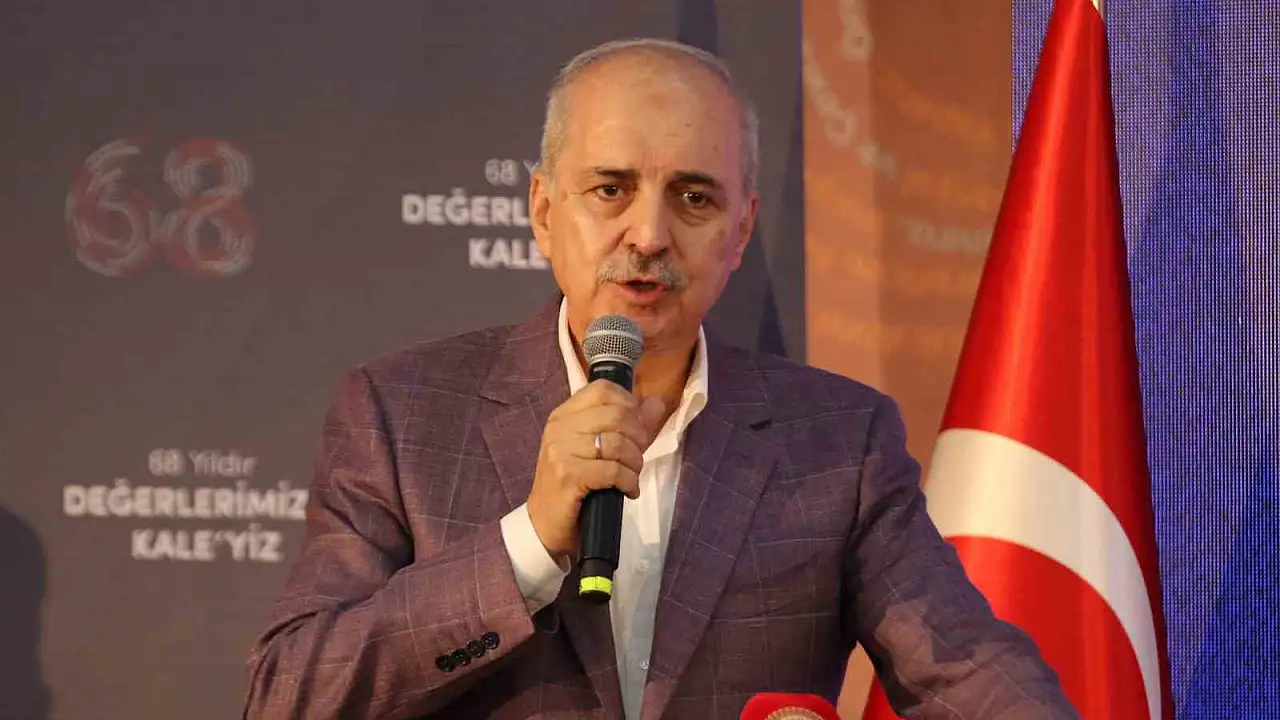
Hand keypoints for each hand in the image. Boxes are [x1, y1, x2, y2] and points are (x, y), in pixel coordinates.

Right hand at [527, 380, 666, 559]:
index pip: (602, 389)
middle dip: (638, 439)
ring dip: (634, 463)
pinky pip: (613, 470)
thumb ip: (630, 424)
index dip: (628, 405)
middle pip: (616, 415)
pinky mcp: (567, 475)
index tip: (634, 429)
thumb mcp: (599, 449)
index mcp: (564, 414)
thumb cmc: (573, 484)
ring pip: (618, 443)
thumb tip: (656, 402)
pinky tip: (627, 490)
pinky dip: (628, 481)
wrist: (545, 523)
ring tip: (631, 477)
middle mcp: (559, 427)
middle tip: (636, 459)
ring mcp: (561, 450)